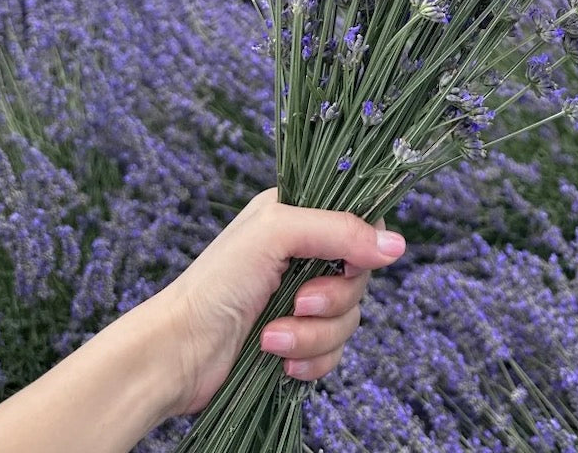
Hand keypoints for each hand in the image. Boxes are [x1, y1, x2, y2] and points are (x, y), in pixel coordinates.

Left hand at [154, 188, 405, 415]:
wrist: (179, 352)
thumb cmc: (217, 281)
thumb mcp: (278, 234)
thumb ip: (340, 231)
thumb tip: (398, 247)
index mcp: (298, 216)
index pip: (359, 221)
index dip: (364, 245)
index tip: (350, 263)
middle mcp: (304, 255)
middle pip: (360, 276)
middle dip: (331, 299)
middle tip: (297, 303)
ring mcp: (301, 301)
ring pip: (348, 319)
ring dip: (313, 335)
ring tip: (272, 338)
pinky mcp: (297, 342)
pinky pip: (334, 353)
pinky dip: (310, 359)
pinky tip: (279, 360)